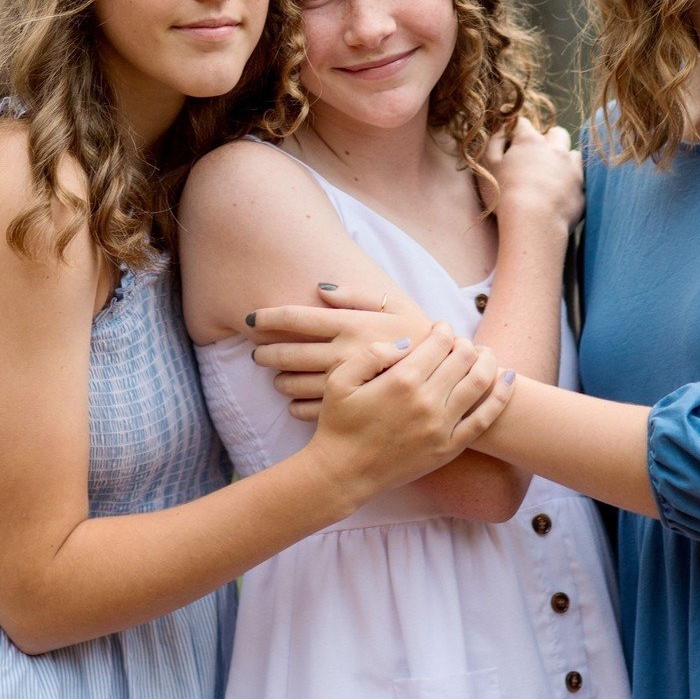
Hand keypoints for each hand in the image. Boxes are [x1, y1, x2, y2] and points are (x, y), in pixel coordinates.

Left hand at [251, 286, 434, 415]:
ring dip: (279, 379)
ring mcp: (344, 384)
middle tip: (256, 353)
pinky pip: (307, 409)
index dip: (267, 317)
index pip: (296, 318)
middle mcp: (342, 354)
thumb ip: (358, 295)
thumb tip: (321, 289)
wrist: (450, 382)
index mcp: (350, 325)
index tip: (250, 318)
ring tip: (276, 376)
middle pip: (287, 352)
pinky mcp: (348, 409)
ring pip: (293, 383)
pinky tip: (293, 402)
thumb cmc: (421, 336)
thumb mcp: (396, 305)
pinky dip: (295, 406)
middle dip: (265, 351)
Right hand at [303, 322, 513, 502]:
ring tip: (485, 352)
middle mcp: (427, 401)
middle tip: (457, 343)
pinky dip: (501, 396)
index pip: (439, 341)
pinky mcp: (449, 448)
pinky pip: (485, 419)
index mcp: (402, 380)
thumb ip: (372, 353)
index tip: (438, 328)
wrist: (343, 473)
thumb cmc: (339, 423)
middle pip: (463, 356)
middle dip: (463, 342)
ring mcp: (441, 426)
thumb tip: (406, 342)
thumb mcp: (340, 379)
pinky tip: (508, 378)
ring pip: (479, 381)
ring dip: (488, 360)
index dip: (442, 329)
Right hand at [485, 116, 582, 235]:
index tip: (511, 144)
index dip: (516, 132)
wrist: (535, 223)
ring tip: (551, 177)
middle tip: (536, 158)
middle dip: (548, 140)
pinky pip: (580, 178)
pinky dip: (572, 181)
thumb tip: (501, 131)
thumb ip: (494, 143)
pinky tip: (561, 193)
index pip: (523, 124)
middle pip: (556, 133)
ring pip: (572, 154)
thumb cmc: (505, 195)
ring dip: (563, 160)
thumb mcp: (489, 166)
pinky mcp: (582, 188)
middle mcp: (555, 149)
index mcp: (530, 141)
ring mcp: (572, 168)